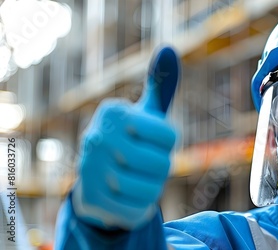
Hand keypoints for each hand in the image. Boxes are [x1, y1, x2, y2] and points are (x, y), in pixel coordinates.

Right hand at [72, 46, 180, 229]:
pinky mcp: (92, 201)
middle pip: (163, 165)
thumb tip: (169, 48)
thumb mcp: (147, 112)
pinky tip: (129, 196)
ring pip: (151, 189)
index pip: (170, 136)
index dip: (168, 145)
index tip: (151, 141)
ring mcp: (91, 170)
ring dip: (152, 188)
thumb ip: (161, 84)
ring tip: (138, 179)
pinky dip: (141, 207)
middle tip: (144, 163)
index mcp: (115, 113)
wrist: (97, 178)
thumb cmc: (131, 140)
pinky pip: (137, 210)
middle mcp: (97, 137)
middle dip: (160, 168)